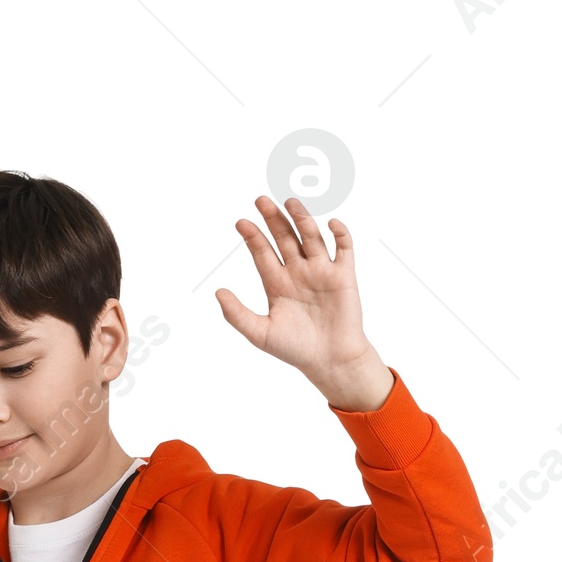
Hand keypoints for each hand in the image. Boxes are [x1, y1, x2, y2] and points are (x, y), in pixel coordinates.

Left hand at [216, 196, 392, 411]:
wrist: (330, 360)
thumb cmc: (295, 349)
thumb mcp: (260, 334)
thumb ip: (237, 314)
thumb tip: (218, 292)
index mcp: (277, 284)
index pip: (262, 252)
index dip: (252, 236)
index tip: (241, 222)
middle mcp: (298, 272)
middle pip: (284, 237)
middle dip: (273, 219)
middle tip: (261, 200)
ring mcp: (321, 271)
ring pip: (310, 237)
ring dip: (301, 219)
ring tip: (290, 203)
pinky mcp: (343, 275)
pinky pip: (344, 247)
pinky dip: (339, 233)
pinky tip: (330, 224)